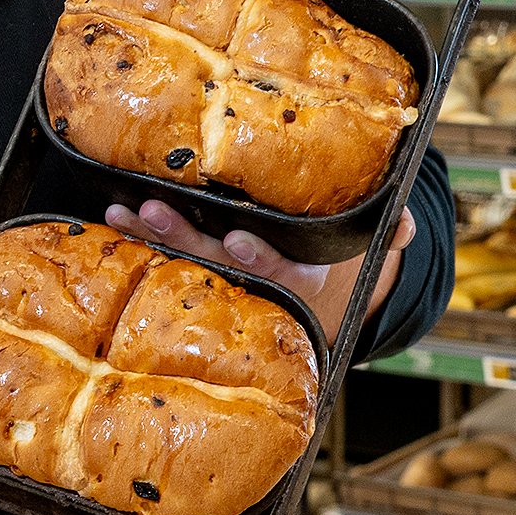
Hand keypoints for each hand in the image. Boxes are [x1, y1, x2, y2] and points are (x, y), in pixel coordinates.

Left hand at [105, 201, 414, 345]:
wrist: (319, 303)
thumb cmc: (342, 266)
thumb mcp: (371, 252)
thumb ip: (391, 232)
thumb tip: (405, 220)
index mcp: (297, 281)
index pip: (277, 271)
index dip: (257, 259)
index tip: (236, 241)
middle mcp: (254, 289)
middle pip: (214, 267)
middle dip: (182, 240)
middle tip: (152, 211)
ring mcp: (224, 287)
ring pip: (182, 264)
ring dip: (149, 240)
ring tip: (118, 213)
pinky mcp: (198, 275)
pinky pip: (164, 263)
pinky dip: (139, 244)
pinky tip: (110, 222)